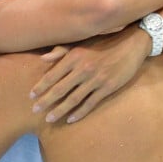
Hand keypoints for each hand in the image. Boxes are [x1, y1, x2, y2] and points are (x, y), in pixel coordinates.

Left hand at [30, 25, 150, 122]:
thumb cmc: (104, 42)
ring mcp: (95, 80)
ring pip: (73, 99)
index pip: (52, 75)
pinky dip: (79, 113)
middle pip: (60, 89)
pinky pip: (90, 103)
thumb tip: (43, 58)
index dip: (41, 86)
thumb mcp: (82, 42)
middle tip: (34, 110)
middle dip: (45, 101)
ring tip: (49, 119)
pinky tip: (70, 119)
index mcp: (74, 56)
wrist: (131, 43)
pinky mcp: (107, 88)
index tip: (31, 95)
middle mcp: (83, 69)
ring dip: (60, 110)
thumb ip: (62, 51)